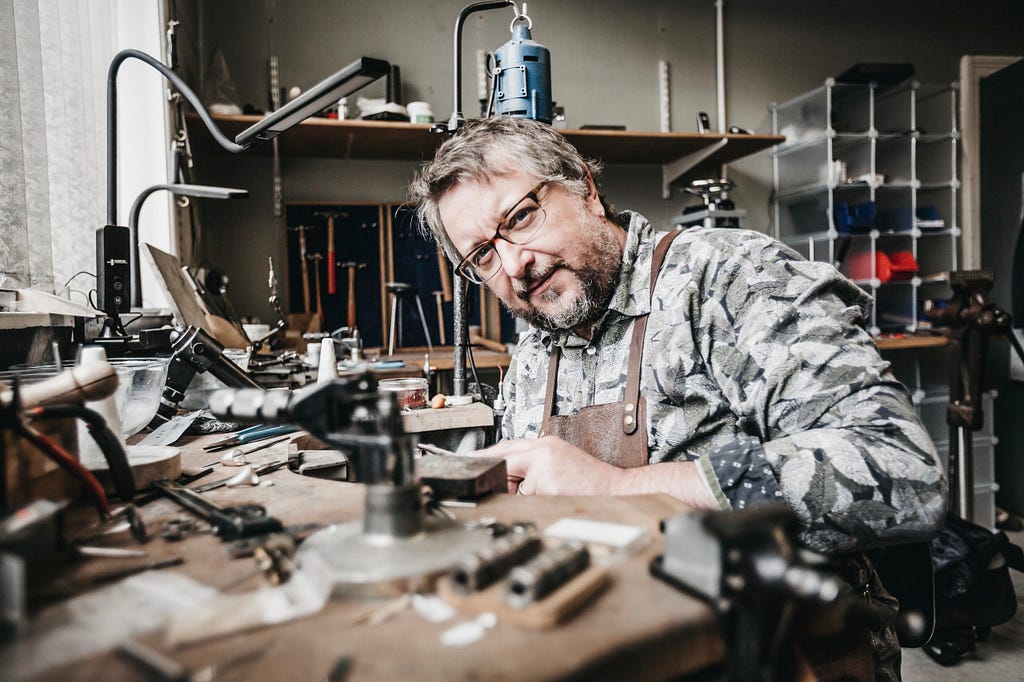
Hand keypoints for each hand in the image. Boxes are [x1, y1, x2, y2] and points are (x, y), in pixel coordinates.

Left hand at [476, 436, 624, 495]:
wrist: (615, 489)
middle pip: (504, 460)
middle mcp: (542, 452)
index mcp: (545, 444)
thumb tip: (508, 478)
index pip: (507, 446)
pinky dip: (538, 502)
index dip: (487, 454)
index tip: (470, 460)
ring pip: (516, 486)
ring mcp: (544, 468)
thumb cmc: (591, 480)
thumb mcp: (561, 461)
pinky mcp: (547, 485)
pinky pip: (529, 499)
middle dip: (496, 473)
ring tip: (553, 491)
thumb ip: (535, 464)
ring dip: (526, 495)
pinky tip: (557, 497)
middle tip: (487, 482)